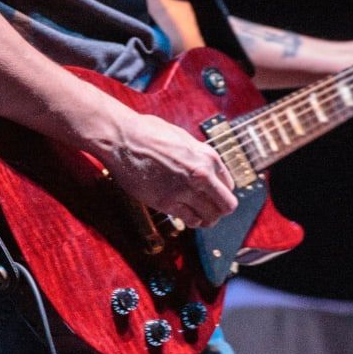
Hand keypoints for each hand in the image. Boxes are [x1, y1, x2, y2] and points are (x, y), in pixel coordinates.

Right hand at [102, 109, 236, 227]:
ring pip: (211, 217)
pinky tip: (185, 214)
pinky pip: (191, 220)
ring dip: (206, 218)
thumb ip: (199, 156)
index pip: (229, 187)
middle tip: (208, 208)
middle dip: (220, 209)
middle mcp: (202, 175)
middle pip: (226, 206)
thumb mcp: (184, 139)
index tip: (211, 194)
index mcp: (209, 157)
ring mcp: (185, 190)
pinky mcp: (167, 202)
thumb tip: (208, 170)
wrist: (123, 138)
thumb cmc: (150, 133)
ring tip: (197, 213)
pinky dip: (191, 220)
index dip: (221, 192)